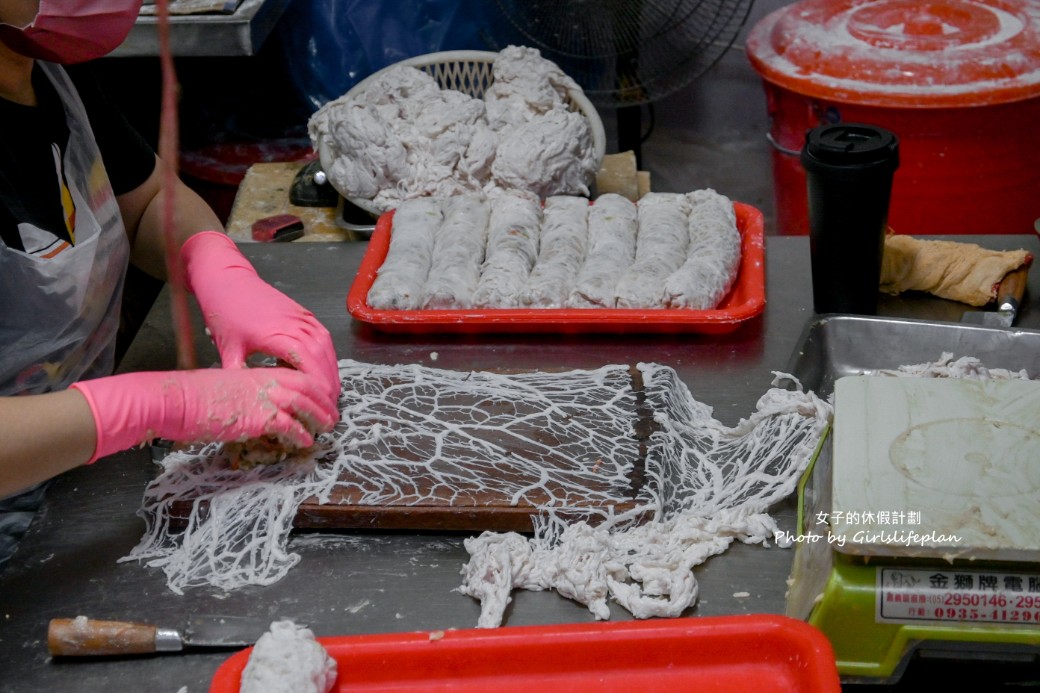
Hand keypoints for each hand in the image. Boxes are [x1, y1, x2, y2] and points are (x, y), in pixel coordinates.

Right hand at [70, 368, 337, 462]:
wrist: (173, 400)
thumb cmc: (189, 398)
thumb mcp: (221, 389)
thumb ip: (240, 394)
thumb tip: (248, 408)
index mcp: (253, 373)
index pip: (292, 374)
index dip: (311, 385)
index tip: (321, 395)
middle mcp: (261, 381)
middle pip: (305, 385)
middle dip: (323, 398)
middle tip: (333, 412)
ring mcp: (260, 397)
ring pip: (302, 402)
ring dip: (319, 415)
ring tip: (329, 427)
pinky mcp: (256, 416)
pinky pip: (287, 425)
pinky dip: (300, 433)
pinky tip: (306, 441)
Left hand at [179, 231, 340, 404]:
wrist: (228, 280)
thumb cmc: (225, 314)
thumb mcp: (228, 349)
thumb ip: (239, 376)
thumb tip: (246, 401)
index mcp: (277, 335)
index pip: (306, 364)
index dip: (316, 386)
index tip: (319, 406)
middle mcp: (296, 325)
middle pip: (321, 357)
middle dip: (328, 383)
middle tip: (330, 407)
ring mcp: (303, 317)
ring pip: (327, 347)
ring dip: (331, 370)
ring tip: (332, 393)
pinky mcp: (305, 313)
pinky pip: (323, 336)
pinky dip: (328, 355)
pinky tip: (326, 370)